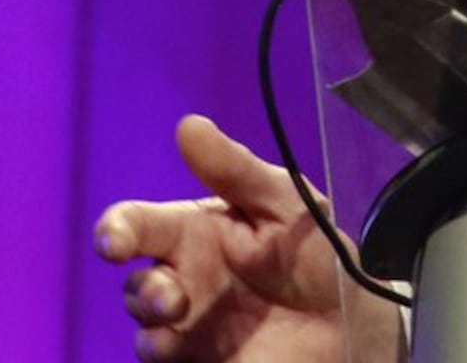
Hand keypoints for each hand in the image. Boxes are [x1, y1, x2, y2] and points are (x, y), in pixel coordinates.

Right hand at [91, 114, 395, 362]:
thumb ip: (236, 170)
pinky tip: (173, 347)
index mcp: (194, 231)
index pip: (138, 224)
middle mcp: (181, 276)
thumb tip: (188, 126)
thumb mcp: (285, 202)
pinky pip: (158, 356)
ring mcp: (185, 322)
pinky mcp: (195, 357)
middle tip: (171, 296)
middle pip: (133, 281)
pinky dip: (158, 350)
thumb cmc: (315, 252)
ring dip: (150, 320)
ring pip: (142, 321)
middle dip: (143, 289)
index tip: (115, 241)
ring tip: (176, 317)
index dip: (117, 229)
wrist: (351, 319)